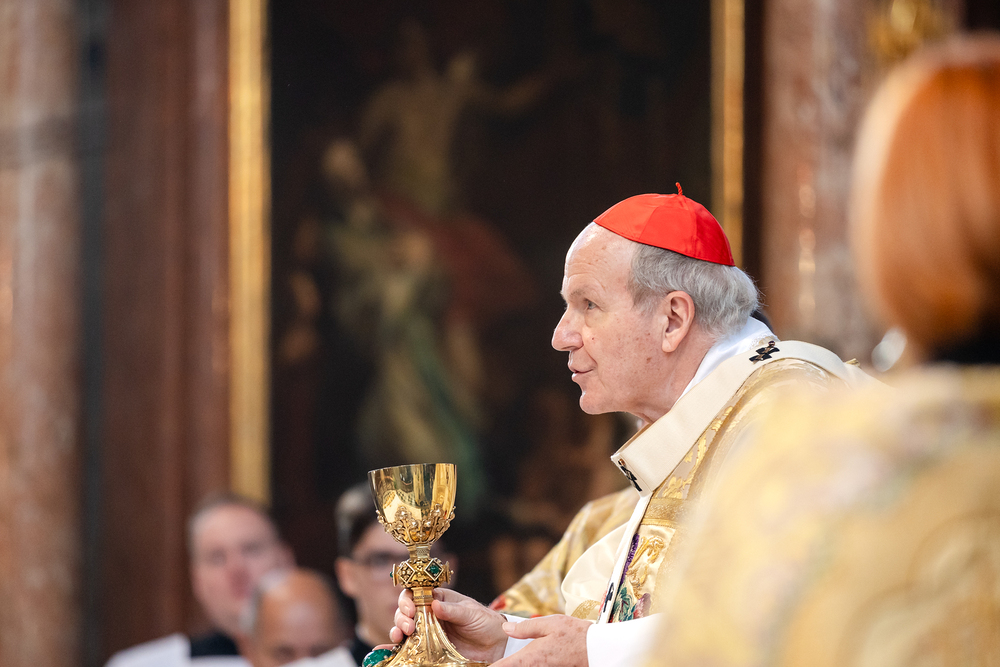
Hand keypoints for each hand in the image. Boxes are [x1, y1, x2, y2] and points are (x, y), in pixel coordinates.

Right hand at [390, 588, 508, 662]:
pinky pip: (408, 647)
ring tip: (400, 637)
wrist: (495, 645)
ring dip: (397, 631)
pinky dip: (394, 648)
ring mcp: (427, 632)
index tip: (411, 609)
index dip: (408, 599)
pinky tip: (386, 650)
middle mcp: (428, 615)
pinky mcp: (427, 649)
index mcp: (438, 600)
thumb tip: (435, 603)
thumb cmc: (484, 622)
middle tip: (409, 626)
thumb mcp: (471, 613)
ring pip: (403, 629)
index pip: (415, 594)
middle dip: (402, 617)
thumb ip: (453, 610)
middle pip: (405, 612)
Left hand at [491, 614, 589, 666]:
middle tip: (495, 663)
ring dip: (516, 665)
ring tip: (507, 661)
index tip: (484, 666)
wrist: (599, 651)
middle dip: (503, 666)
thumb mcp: (550, 623)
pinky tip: (530, 662)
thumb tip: (504, 629)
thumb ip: (526, 628)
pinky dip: (529, 666)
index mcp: (530, 657)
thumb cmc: (575, 635)